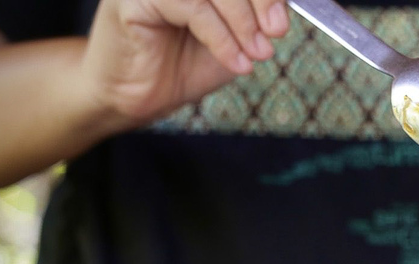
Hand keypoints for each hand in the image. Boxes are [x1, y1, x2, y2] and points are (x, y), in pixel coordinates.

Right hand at [82, 0, 289, 125]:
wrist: (135, 98)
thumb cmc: (182, 65)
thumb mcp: (233, 39)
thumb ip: (255, 18)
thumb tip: (282, 7)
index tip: (283, 20)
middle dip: (261, 0)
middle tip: (277, 32)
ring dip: (243, 22)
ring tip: (257, 53)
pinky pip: (192, 7)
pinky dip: (221, 37)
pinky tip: (237, 63)